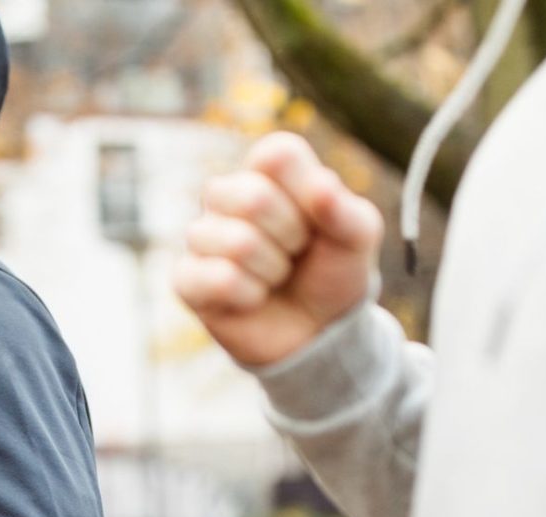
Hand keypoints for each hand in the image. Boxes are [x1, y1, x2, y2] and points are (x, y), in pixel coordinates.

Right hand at [173, 131, 383, 367]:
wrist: (318, 333)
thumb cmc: (333, 272)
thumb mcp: (358, 239)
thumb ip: (347, 210)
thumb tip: (322, 184)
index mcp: (267, 171)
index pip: (277, 155)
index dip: (308, 193)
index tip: (318, 219)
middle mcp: (227, 196)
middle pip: (253, 198)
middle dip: (291, 237)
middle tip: (297, 253)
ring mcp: (203, 236)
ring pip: (237, 243)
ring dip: (273, 270)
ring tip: (277, 277)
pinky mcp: (187, 279)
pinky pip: (218, 279)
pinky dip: (250, 296)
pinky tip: (254, 299)